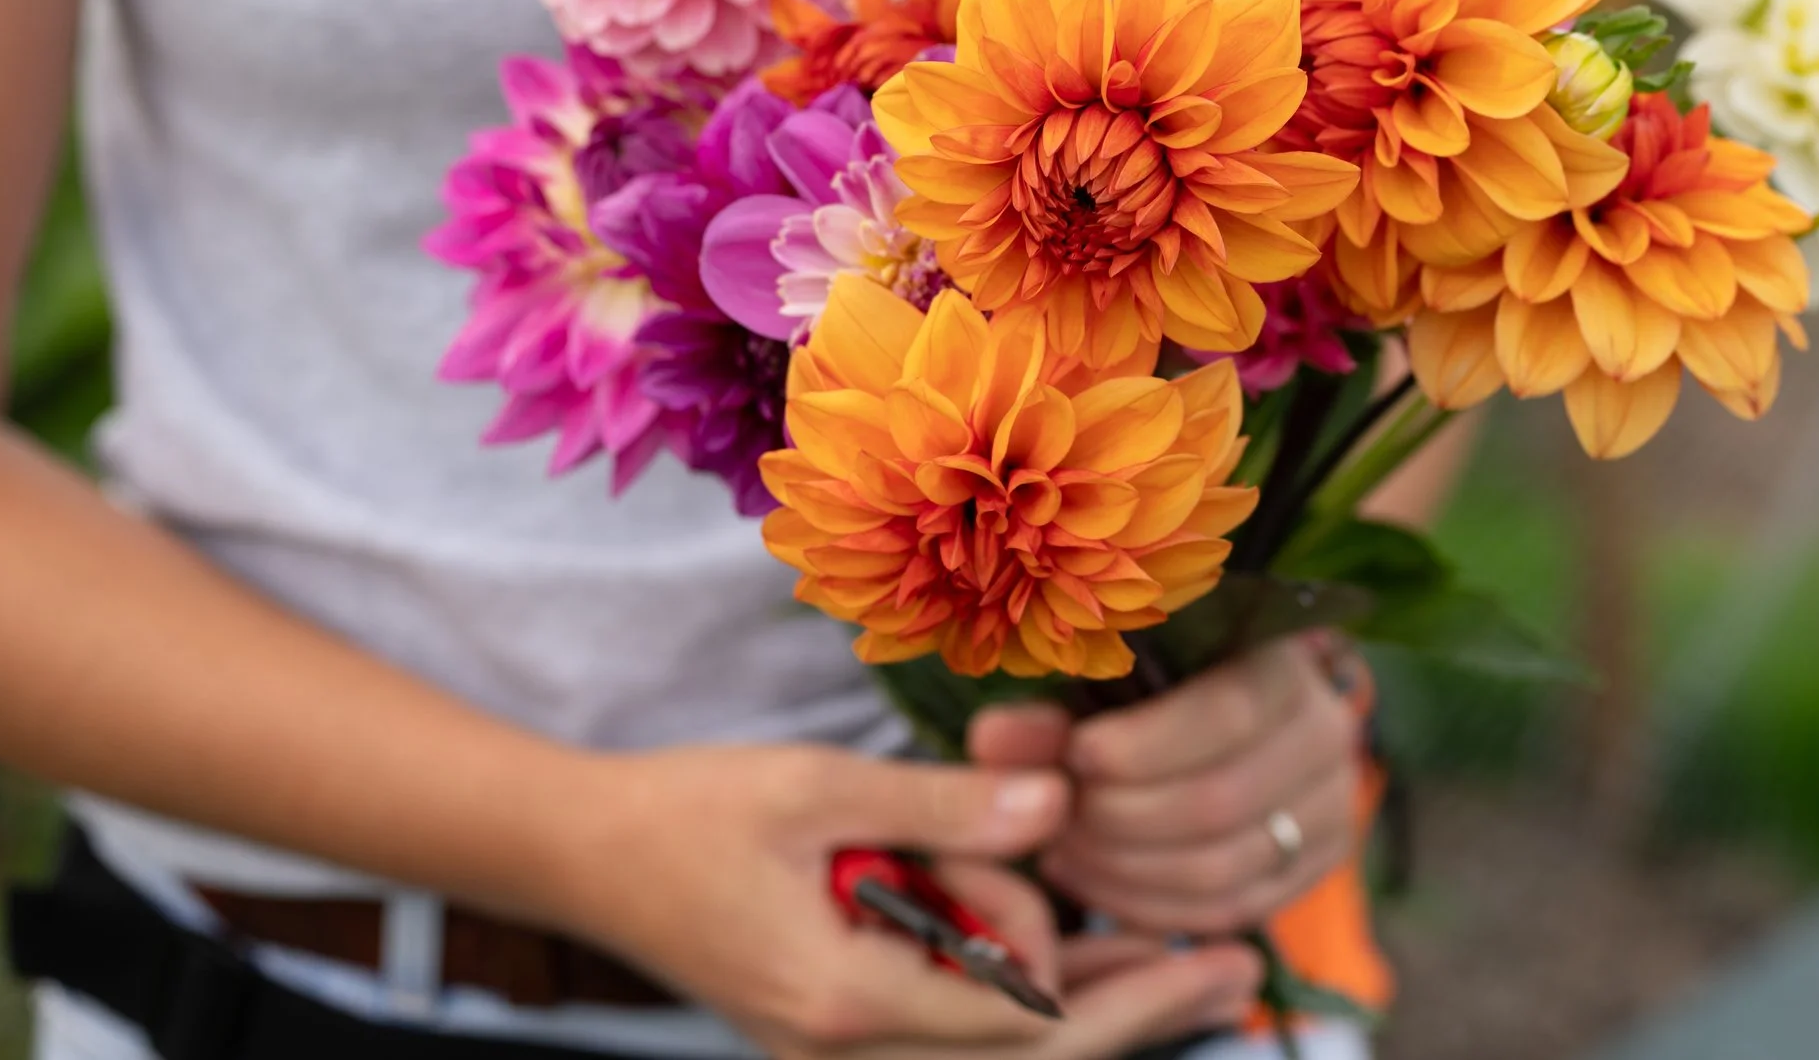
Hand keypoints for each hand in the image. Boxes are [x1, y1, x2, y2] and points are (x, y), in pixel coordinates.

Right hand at [540, 742, 1261, 1058]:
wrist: (587, 856)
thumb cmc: (691, 812)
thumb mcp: (818, 786)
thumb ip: (940, 805)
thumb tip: (1054, 802)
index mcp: (843, 998)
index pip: (1010, 1013)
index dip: (1095, 970)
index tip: (1187, 942)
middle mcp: (846, 1049)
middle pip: (1021, 1059)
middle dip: (1131, 1015)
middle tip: (1231, 974)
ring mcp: (839, 1050)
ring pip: (992, 1055)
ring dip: (1082, 1009)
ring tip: (1186, 968)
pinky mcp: (837, 1028)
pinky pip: (954, 1035)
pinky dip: (1021, 1000)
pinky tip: (1083, 957)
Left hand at [974, 636, 1369, 937]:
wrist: (1220, 714)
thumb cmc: (1143, 685)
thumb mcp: (1098, 682)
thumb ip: (1049, 713)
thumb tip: (992, 742)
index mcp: (1282, 660)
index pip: (1227, 712)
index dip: (1142, 746)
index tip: (1076, 756)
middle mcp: (1325, 732)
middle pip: (1219, 802)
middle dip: (1118, 818)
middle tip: (1051, 815)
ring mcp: (1330, 807)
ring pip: (1221, 867)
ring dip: (1122, 868)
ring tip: (1059, 848)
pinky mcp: (1312, 866)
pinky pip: (1230, 909)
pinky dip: (1149, 904)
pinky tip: (1090, 876)